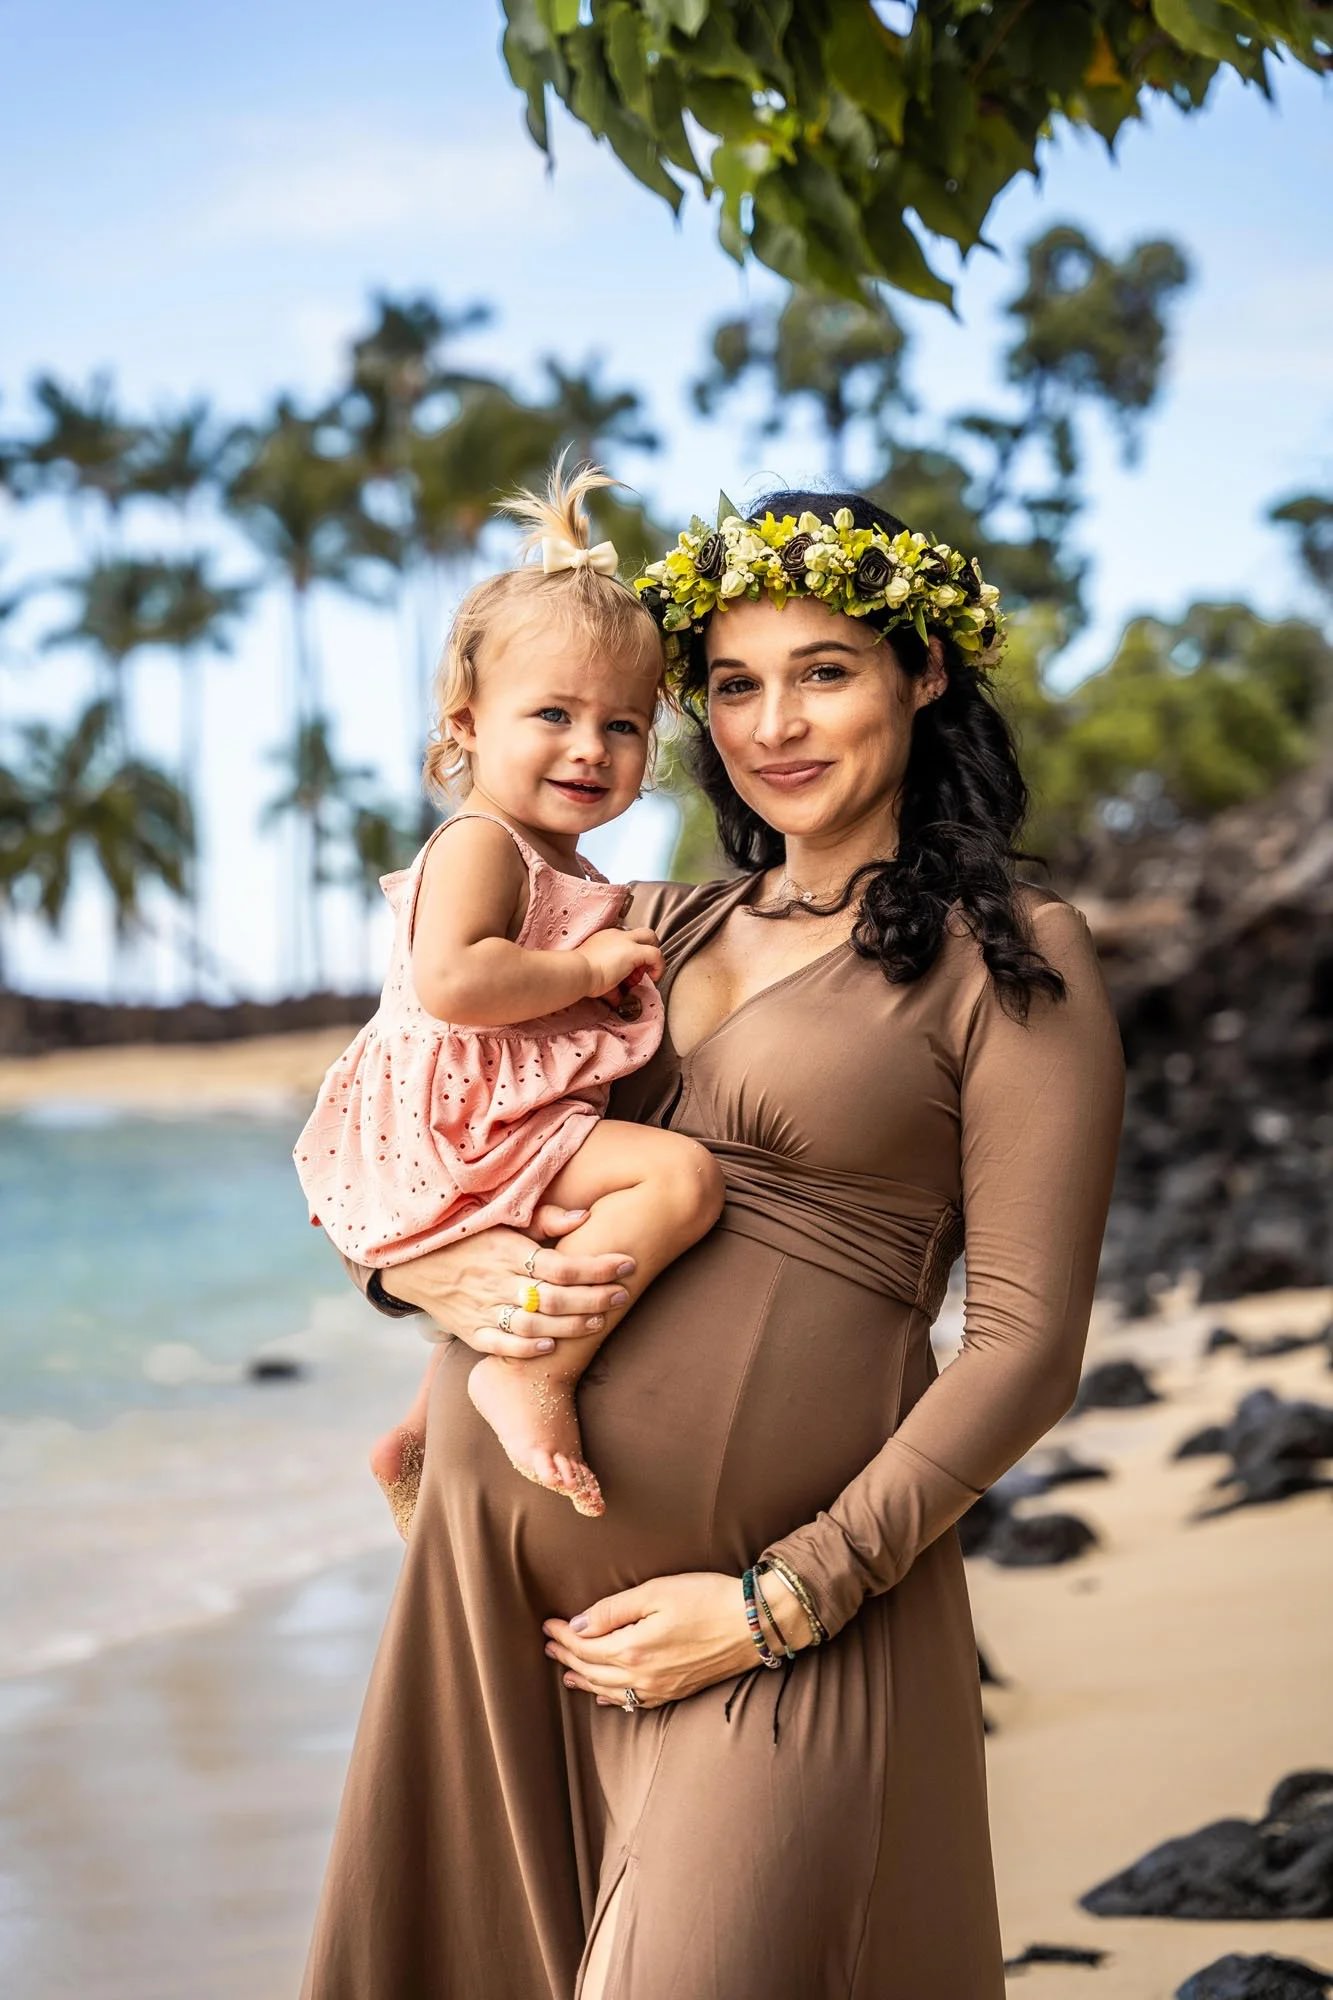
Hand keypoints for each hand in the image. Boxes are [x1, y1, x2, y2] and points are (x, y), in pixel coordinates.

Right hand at [378, 1205, 635, 1359]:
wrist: (412, 1260)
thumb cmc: (467, 1235)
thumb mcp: (501, 1218)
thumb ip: (544, 1219)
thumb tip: (586, 1216)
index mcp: (506, 1250)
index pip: (561, 1264)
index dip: (598, 1266)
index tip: (627, 1264)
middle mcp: (495, 1281)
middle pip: (553, 1297)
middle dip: (593, 1298)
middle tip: (622, 1296)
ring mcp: (481, 1309)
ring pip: (532, 1326)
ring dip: (569, 1327)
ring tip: (598, 1322)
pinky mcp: (469, 1330)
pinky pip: (498, 1346)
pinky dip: (525, 1351)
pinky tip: (550, 1348)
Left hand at [542, 1568, 811, 1708]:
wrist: (754, 1624)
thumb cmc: (708, 1598)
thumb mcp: (657, 1591)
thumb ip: (614, 1609)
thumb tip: (578, 1624)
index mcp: (633, 1648)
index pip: (584, 1645)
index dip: (563, 1635)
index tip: (548, 1624)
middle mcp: (642, 1675)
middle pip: (592, 1669)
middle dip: (567, 1656)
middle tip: (548, 1645)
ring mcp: (659, 1687)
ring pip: (609, 1689)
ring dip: (583, 1679)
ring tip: (565, 1672)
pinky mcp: (675, 1691)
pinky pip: (633, 1702)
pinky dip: (612, 1698)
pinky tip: (604, 1695)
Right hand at [578, 926, 662, 999]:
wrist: (577, 972)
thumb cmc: (580, 976)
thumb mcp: (596, 977)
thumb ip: (610, 985)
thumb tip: (618, 999)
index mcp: (604, 939)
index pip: (624, 941)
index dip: (630, 956)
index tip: (626, 973)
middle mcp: (616, 935)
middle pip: (641, 933)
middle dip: (646, 949)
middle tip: (639, 970)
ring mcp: (626, 941)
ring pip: (650, 938)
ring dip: (650, 958)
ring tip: (642, 976)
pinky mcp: (634, 951)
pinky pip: (656, 954)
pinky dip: (659, 966)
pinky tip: (654, 977)